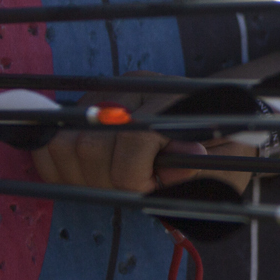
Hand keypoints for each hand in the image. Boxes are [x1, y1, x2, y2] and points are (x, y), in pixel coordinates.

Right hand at [26, 80, 254, 193]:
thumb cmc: (224, 149)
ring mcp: (103, 96)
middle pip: (87, 146)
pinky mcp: (85, 107)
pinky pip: (53, 141)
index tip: (152, 190)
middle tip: (132, 188)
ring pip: (63, 144)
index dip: (135, 179)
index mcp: (171, 100)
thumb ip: (203, 169)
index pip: (131, 140)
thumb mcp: (227, 165)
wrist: (220, 118)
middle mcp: (131, 89)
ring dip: (82, 177)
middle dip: (105, 181)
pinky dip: (63, 167)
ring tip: (114, 182)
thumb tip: (181, 164)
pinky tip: (93, 176)